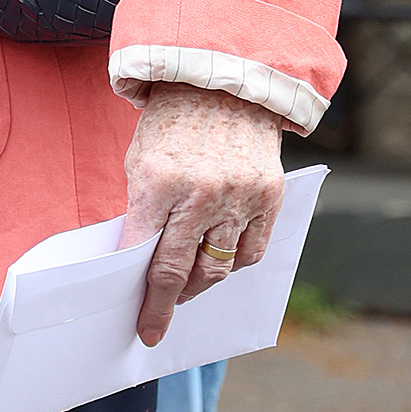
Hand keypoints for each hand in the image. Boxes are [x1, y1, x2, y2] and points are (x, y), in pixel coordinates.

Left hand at [123, 83, 285, 348]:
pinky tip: (219, 260)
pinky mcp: (270, 195)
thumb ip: (143, 214)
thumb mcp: (141, 163)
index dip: (144, 301)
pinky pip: (252, 251)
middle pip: (183, 272)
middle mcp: (201, 192)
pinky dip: (234, 263)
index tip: (143, 328)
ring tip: (186, 287)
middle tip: (158, 323)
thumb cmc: (173, 126)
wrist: (226, 83)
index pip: (146, 258)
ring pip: (220, 268)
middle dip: (167, 306)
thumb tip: (140, 269)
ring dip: (200, 286)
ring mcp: (240, 195)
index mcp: (159, 182)